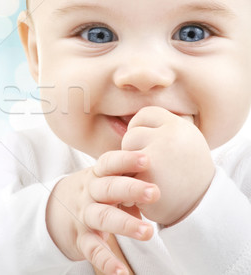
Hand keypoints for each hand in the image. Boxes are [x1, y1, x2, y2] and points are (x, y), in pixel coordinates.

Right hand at [46, 150, 159, 274]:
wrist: (54, 211)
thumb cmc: (93, 192)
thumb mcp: (104, 179)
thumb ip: (127, 177)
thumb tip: (163, 177)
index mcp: (96, 176)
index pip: (108, 163)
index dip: (126, 160)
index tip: (146, 160)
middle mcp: (89, 194)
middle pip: (108, 189)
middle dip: (131, 189)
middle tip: (155, 193)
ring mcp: (84, 216)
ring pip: (103, 217)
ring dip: (125, 224)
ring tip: (148, 232)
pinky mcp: (81, 239)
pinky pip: (93, 250)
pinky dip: (106, 261)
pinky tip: (122, 272)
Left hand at [122, 106, 214, 224]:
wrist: (202, 210)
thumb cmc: (188, 176)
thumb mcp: (184, 143)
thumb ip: (161, 130)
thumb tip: (129, 119)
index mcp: (180, 126)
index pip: (145, 114)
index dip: (141, 128)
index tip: (148, 145)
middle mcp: (171, 137)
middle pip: (132, 134)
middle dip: (135, 151)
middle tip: (152, 168)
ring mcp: (157, 155)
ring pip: (124, 154)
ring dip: (129, 168)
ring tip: (150, 179)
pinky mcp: (146, 176)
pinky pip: (123, 174)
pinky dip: (129, 185)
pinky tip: (145, 193)